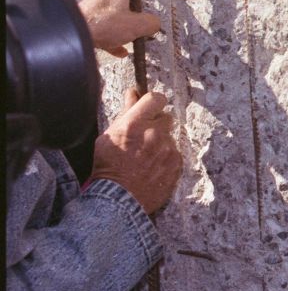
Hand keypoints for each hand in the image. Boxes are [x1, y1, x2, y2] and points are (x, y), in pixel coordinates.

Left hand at [78, 0, 160, 56]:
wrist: (75, 34)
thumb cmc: (104, 25)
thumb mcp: (137, 25)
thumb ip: (150, 23)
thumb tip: (155, 24)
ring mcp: (92, 7)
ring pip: (103, 6)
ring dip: (112, 14)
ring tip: (123, 25)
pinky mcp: (84, 21)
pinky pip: (101, 28)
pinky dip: (111, 37)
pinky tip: (120, 51)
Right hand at [92, 88, 182, 214]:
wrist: (118, 198)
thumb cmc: (108, 166)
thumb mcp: (110, 135)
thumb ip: (126, 112)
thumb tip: (133, 92)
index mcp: (136, 123)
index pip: (156, 98)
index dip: (152, 103)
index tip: (149, 109)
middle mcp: (155, 133)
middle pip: (166, 117)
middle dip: (156, 124)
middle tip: (144, 138)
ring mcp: (168, 149)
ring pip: (170, 137)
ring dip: (161, 143)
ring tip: (145, 157)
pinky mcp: (177, 163)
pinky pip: (175, 153)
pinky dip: (166, 157)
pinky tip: (153, 167)